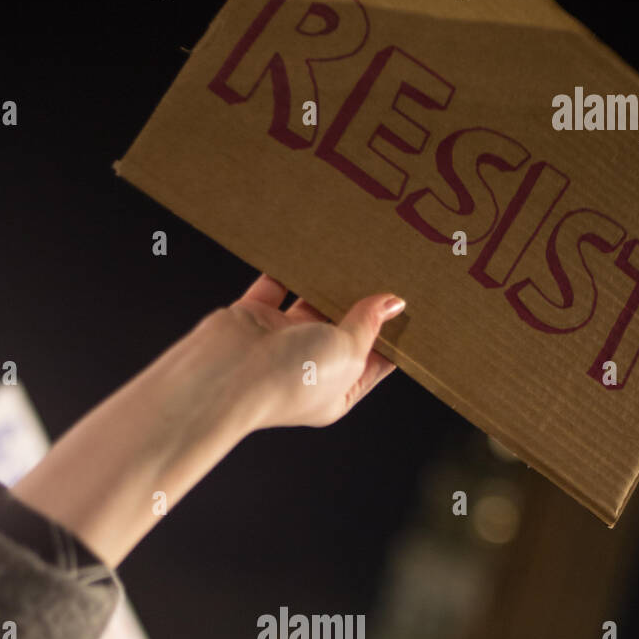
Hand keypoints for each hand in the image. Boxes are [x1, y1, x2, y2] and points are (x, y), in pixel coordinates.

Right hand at [198, 272, 403, 431]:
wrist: (226, 377)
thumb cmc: (289, 380)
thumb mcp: (348, 352)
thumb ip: (368, 325)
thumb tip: (392, 303)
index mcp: (337, 391)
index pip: (374, 361)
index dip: (394, 333)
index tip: (412, 301)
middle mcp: (309, 368)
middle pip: (345, 328)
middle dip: (363, 301)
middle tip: (387, 267)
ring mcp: (280, 341)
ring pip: (310, 303)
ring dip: (328, 281)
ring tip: (354, 252)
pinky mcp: (254, 317)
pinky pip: (274, 285)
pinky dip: (288, 268)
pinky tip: (309, 246)